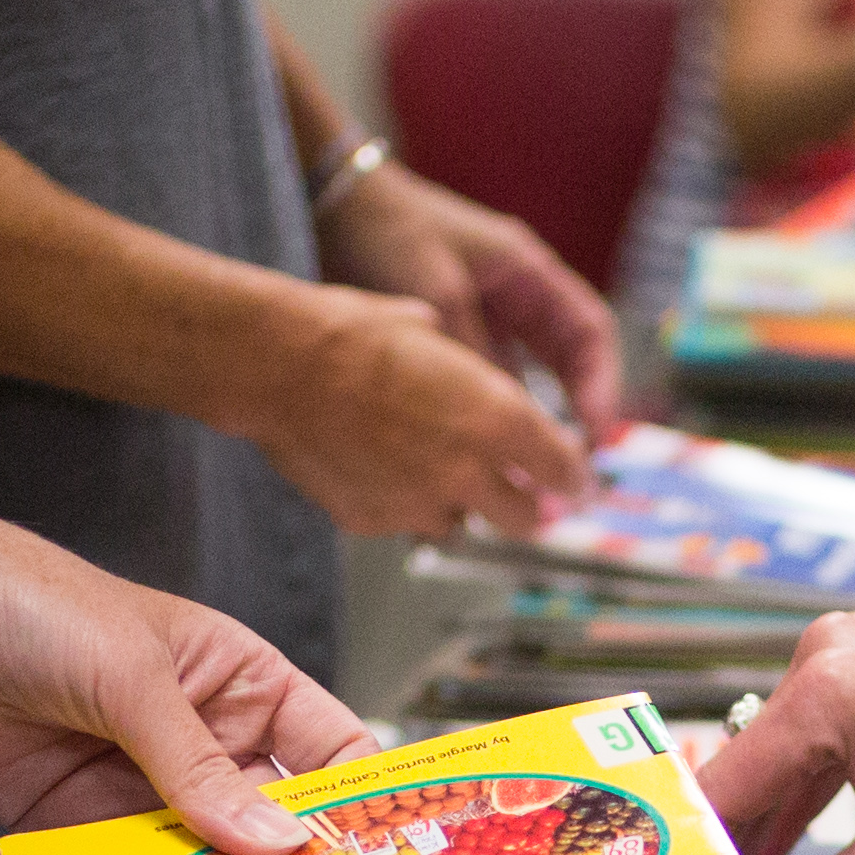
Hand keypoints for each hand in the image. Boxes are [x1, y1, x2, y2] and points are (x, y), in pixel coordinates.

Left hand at [0, 488, 380, 854]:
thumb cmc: (26, 601)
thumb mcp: (133, 679)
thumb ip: (201, 771)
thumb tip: (275, 843)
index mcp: (239, 681)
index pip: (330, 752)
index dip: (365, 806)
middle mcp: (201, 741)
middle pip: (271, 824)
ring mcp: (140, 788)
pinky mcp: (78, 826)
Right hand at [236, 280, 592, 540]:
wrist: (278, 365)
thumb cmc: (350, 335)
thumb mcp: (431, 331)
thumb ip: (469, 372)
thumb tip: (473, 375)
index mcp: (497, 416)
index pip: (565, 469)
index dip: (574, 478)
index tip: (576, 482)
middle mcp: (467, 468)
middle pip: (527, 518)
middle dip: (527, 507)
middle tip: (518, 494)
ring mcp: (420, 502)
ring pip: (464, 523)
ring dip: (458, 503)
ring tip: (426, 466)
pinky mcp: (376, 521)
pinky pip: (406, 522)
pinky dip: (403, 504)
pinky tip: (378, 466)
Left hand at [317, 161, 624, 440]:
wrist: (333, 205)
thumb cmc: (391, 232)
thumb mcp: (439, 292)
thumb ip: (473, 351)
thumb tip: (502, 421)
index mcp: (528, 272)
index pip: (589, 331)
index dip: (602, 383)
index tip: (597, 431)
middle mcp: (516, 296)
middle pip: (567, 361)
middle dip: (575, 411)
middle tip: (570, 464)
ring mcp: (486, 315)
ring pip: (526, 377)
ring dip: (530, 420)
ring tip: (528, 469)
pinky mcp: (454, 333)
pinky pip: (485, 381)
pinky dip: (489, 414)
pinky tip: (482, 448)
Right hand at [705, 610, 854, 854]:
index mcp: (820, 696)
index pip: (724, 790)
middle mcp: (815, 658)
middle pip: (743, 771)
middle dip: (727, 846)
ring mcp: (836, 652)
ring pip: (774, 756)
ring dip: (765, 821)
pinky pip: (807, 736)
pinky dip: (800, 789)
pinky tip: (783, 846)